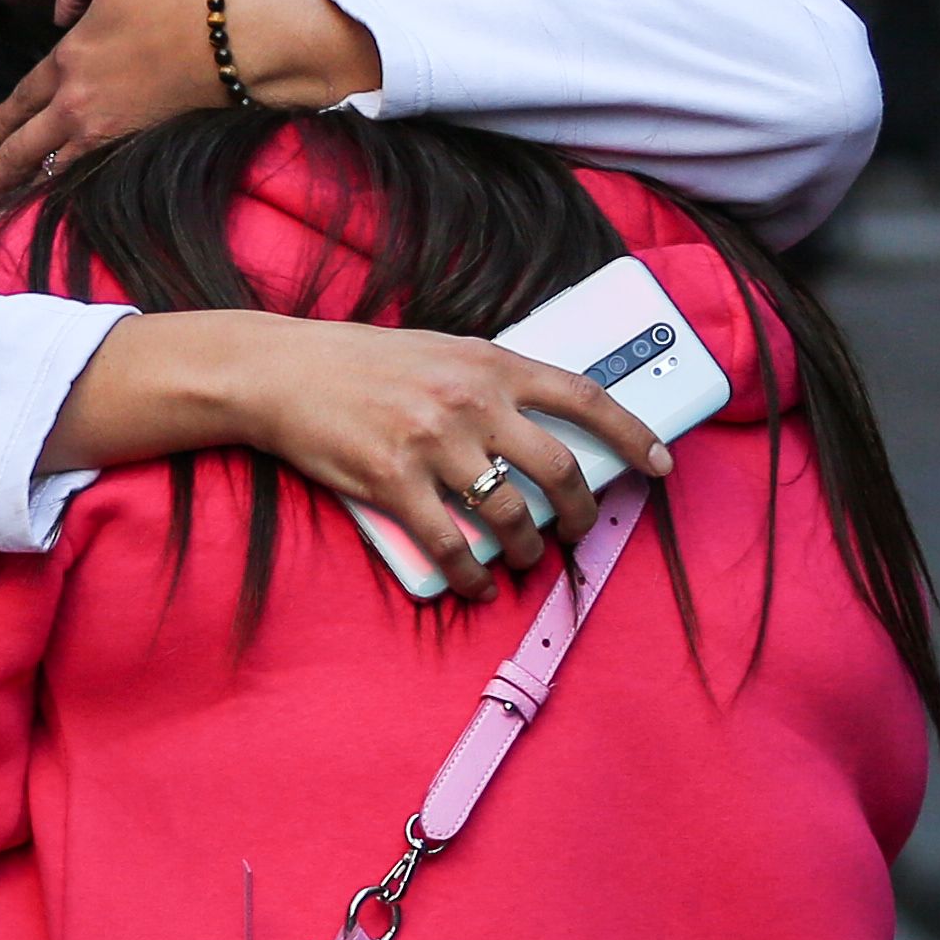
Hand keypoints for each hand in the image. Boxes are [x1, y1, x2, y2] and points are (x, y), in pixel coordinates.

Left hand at [0, 0, 382, 223]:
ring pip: (53, 167)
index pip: (21, 98)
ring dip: (18, 192)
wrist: (240, 35)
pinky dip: (65, 187)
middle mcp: (82, 102)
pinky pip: (90, 168)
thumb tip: (61, 11)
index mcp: (70, 59)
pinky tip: (56, 195)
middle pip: (23, 149)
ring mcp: (113, 127)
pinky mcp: (143, 137)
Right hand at [219, 317, 662, 593]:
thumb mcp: (438, 351)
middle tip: (580, 531)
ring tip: (526, 562)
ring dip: (528, 550)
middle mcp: (470, 401)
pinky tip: (477, 588)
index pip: (583, 397)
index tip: (659, 463)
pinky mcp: (393, 483)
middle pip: (558, 469)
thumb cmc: (359, 362)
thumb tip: (535, 426)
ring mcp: (432, 443)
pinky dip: (471, 577)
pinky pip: (450, 545)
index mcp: (489, 363)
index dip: (631, 433)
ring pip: (511, 515)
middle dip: (581, 512)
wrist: (281, 371)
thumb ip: (488, 381)